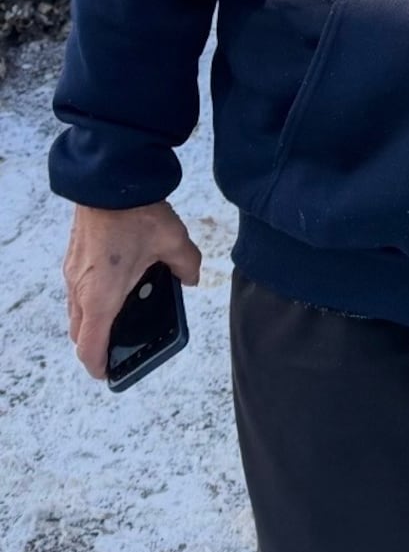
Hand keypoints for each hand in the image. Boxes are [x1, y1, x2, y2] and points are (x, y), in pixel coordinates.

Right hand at [63, 202, 202, 379]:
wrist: (109, 179)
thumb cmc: (136, 213)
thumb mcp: (174, 242)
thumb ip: (187, 266)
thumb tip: (191, 279)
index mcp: (102, 296)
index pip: (90, 347)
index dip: (99, 365)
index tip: (109, 373)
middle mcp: (80, 289)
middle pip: (80, 333)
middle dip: (97, 344)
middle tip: (120, 345)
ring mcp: (73, 272)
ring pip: (77, 311)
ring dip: (94, 319)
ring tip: (124, 312)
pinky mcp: (74, 257)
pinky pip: (78, 289)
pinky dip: (93, 297)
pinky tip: (119, 282)